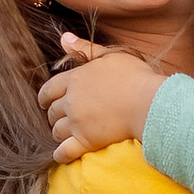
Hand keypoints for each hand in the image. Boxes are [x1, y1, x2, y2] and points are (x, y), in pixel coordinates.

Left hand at [40, 34, 160, 163]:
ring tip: (66, 134)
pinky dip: (60, 154)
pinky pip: (64, 151)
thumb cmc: (135, 77)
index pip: (49, 89)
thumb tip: (63, 37)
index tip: (45, 102)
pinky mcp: (86, 141)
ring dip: (58, 133)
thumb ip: (85, 48)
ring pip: (56, 131)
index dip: (45, 97)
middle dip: (53, 115)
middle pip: (51, 112)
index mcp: (75, 79)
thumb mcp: (110, 55)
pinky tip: (62, 155)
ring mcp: (77, 123)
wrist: (149, 102)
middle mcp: (72, 101)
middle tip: (60, 118)